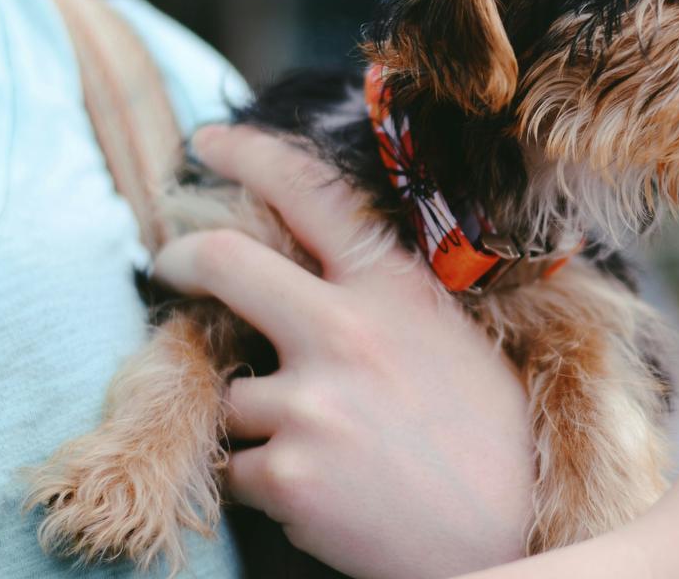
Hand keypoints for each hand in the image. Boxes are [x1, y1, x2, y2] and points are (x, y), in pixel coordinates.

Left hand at [154, 125, 533, 578]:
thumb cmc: (494, 438)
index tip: (207, 143)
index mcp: (395, 289)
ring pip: (231, 393)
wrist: (511, 535)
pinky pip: (236, 468)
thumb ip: (384, 301)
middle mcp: (346, 330)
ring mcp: (312, 402)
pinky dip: (264, 483)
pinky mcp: (287, 473)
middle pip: (225, 261)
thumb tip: (313, 278)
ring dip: (257, 421)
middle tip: (166, 264)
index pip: (311, 193)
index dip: (248, 155)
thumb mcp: (451, 339)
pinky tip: (325, 494)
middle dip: (179, 258)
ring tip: (327, 451)